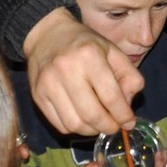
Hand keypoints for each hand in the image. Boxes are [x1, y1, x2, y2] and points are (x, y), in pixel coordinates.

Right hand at [24, 8, 143, 136]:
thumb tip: (128, 105)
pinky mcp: (37, 95)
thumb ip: (129, 76)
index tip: (129, 122)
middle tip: (115, 126)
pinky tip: (82, 119)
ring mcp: (48, 84)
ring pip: (74, 124)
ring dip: (92, 130)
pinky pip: (59, 124)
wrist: (47, 36)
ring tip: (99, 124)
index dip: (123, 115)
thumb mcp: (113, 52)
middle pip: (92, 115)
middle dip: (108, 127)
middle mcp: (66, 70)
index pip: (110, 96)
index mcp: (89, 55)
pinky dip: (75, 128)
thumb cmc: (85, 44)